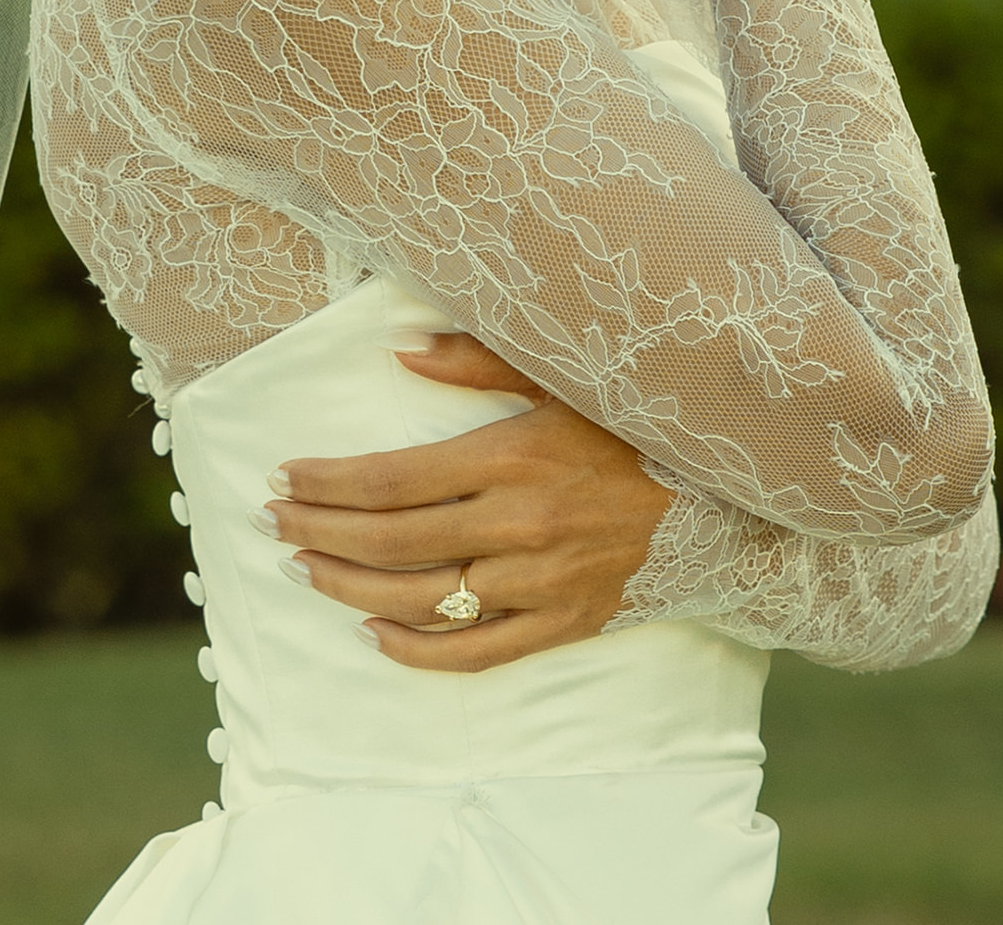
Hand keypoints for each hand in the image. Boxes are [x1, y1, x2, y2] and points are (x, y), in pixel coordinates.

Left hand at [259, 332, 672, 671]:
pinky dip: (419, 649)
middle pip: (391, 539)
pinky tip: (373, 633)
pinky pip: (478, 652)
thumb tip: (398, 350)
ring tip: (303, 567)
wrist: (728, 497)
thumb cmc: (633, 421)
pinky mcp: (564, 624)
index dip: (328, 482)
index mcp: (510, 457)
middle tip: (274, 521)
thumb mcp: (561, 373)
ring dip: (349, 586)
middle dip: (320, 529)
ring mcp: (541, 582)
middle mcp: (518, 524)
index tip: (283, 475)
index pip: (391, 479)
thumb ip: (477, 359)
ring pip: (421, 598)